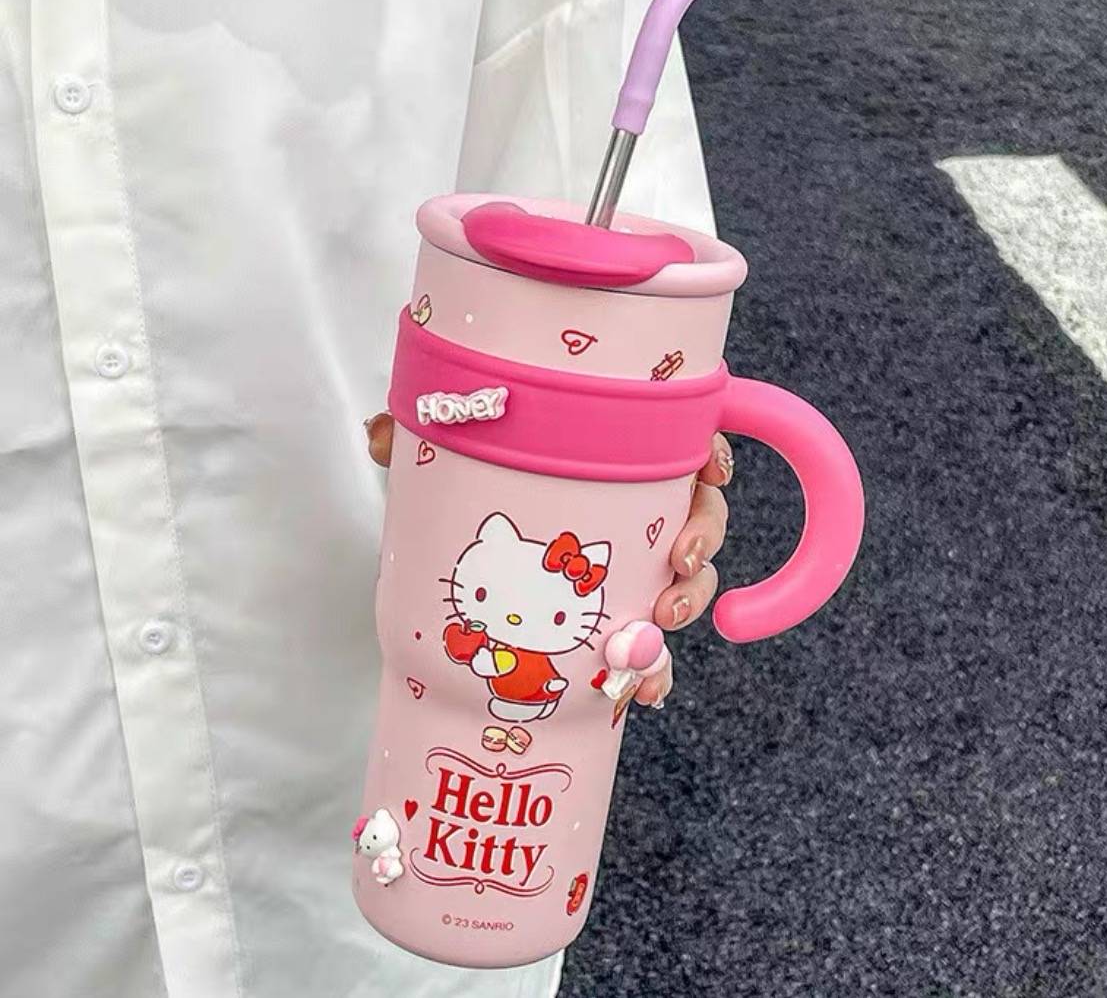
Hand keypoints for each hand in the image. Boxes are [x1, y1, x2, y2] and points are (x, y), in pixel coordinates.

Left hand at [364, 414, 733, 709]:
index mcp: (614, 454)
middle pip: (699, 513)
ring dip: (685, 604)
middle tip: (680, 564)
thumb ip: (424, 440)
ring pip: (686, 580)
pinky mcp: (616, 617)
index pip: (681, 439)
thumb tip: (379, 432)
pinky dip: (655, 670)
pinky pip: (652, 644)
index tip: (709, 469)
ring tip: (658, 629)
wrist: (460, 560)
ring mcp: (631, 566)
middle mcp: (635, 508)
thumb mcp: (452, 457)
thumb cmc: (474, 486)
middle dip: (704, 540)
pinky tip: (647, 692)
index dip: (708, 450)